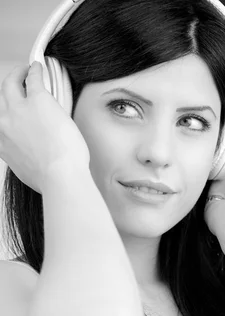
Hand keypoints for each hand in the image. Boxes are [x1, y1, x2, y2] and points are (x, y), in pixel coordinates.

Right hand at [0, 62, 89, 193]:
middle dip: (8, 89)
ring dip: (17, 75)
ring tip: (25, 71)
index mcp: (1, 143)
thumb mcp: (25, 171)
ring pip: (11, 84)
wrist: (59, 175)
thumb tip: (30, 158)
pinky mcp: (38, 100)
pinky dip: (35, 71)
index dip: (5, 116)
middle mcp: (4, 124)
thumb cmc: (49, 179)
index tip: (10, 114)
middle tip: (15, 82)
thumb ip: (22, 158)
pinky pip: (34, 79)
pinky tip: (38, 67)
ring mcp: (19, 110)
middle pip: (1, 99)